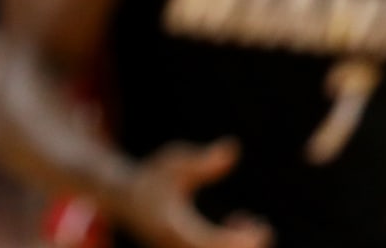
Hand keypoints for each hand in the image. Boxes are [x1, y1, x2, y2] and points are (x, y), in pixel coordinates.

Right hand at [116, 139, 271, 247]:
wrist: (123, 198)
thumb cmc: (152, 176)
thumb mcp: (174, 164)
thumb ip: (202, 161)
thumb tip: (232, 147)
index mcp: (172, 229)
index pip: (214, 244)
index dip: (242, 240)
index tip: (262, 226)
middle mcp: (176, 247)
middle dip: (246, 246)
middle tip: (262, 226)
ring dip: (238, 245)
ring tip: (251, 222)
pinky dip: (229, 245)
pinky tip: (237, 224)